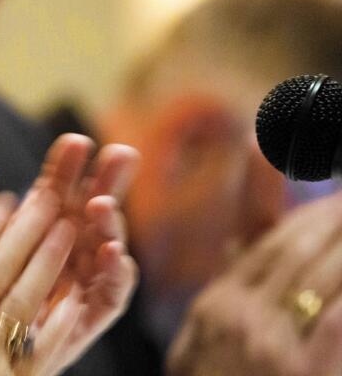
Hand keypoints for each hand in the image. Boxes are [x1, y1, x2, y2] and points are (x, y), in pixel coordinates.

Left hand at [35, 138, 137, 370]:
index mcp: (33, 232)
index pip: (53, 190)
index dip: (64, 166)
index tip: (73, 142)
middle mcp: (63, 253)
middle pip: (90, 211)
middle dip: (106, 181)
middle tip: (118, 155)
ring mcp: (78, 285)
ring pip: (105, 247)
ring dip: (110, 223)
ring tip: (102, 203)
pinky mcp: (86, 320)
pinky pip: (109, 298)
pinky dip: (117, 275)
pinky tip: (113, 252)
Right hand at [168, 190, 341, 375]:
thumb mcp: (205, 348)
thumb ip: (231, 294)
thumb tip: (240, 241)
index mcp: (217, 308)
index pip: (262, 240)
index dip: (293, 207)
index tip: (309, 177)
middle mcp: (237, 318)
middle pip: (294, 249)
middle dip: (330, 217)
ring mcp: (268, 346)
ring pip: (320, 274)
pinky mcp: (302, 370)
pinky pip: (337, 315)